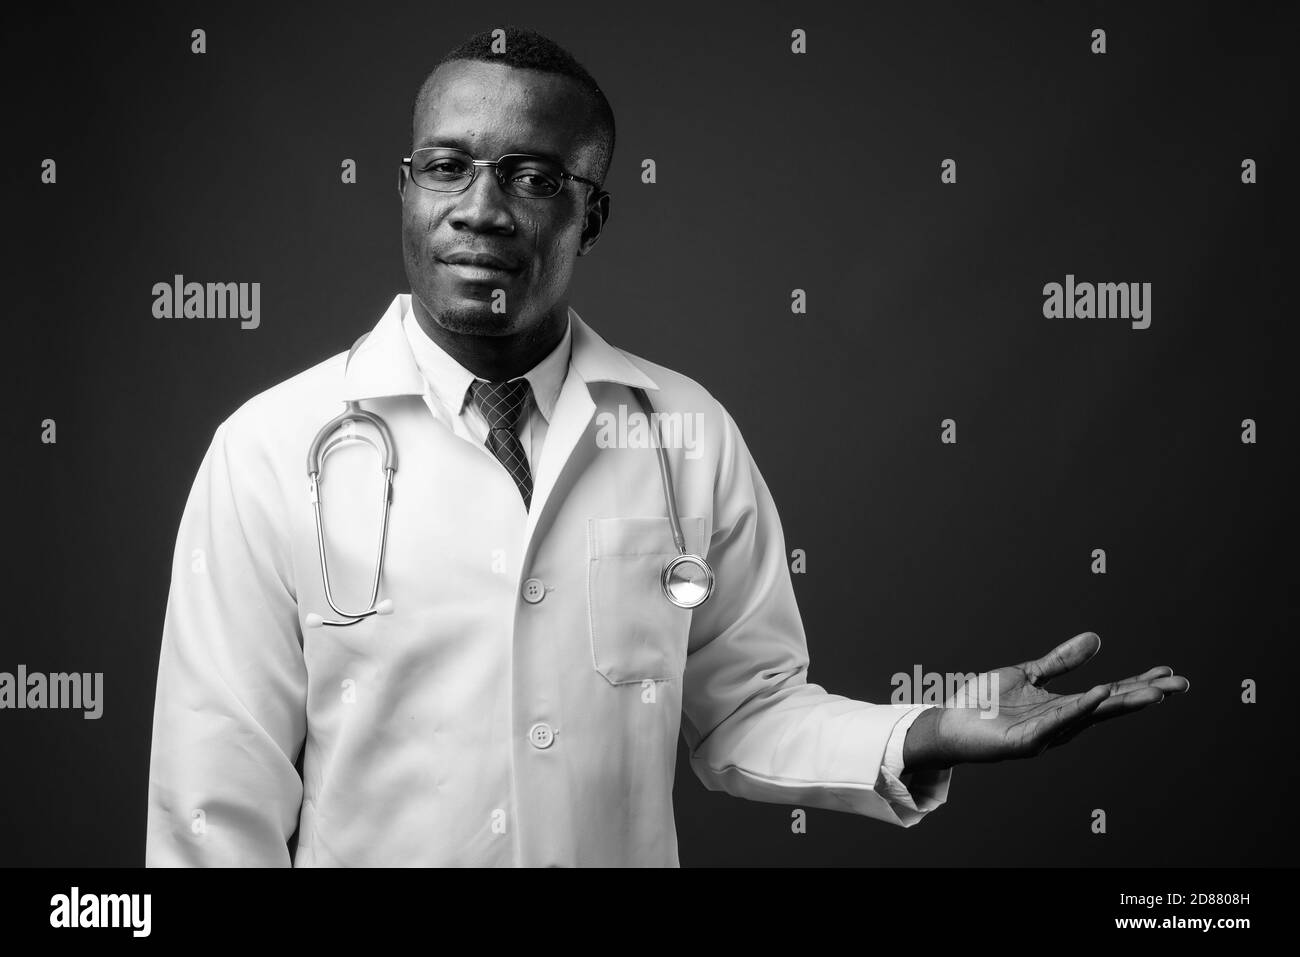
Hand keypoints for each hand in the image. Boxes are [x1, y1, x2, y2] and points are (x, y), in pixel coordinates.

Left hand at [903, 632, 1189, 770]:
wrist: (949, 724)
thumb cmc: (986, 703)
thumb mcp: (1029, 674)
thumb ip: (1061, 661)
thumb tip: (1096, 638)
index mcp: (1065, 707)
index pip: (1109, 694)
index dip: (1139, 684)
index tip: (1169, 674)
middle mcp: (1062, 723)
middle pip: (1110, 707)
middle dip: (1145, 696)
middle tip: (1180, 684)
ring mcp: (1046, 734)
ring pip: (1090, 716)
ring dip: (1121, 702)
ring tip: (1153, 691)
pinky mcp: (1026, 741)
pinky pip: (1057, 722)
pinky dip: (1079, 708)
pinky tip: (1099, 694)